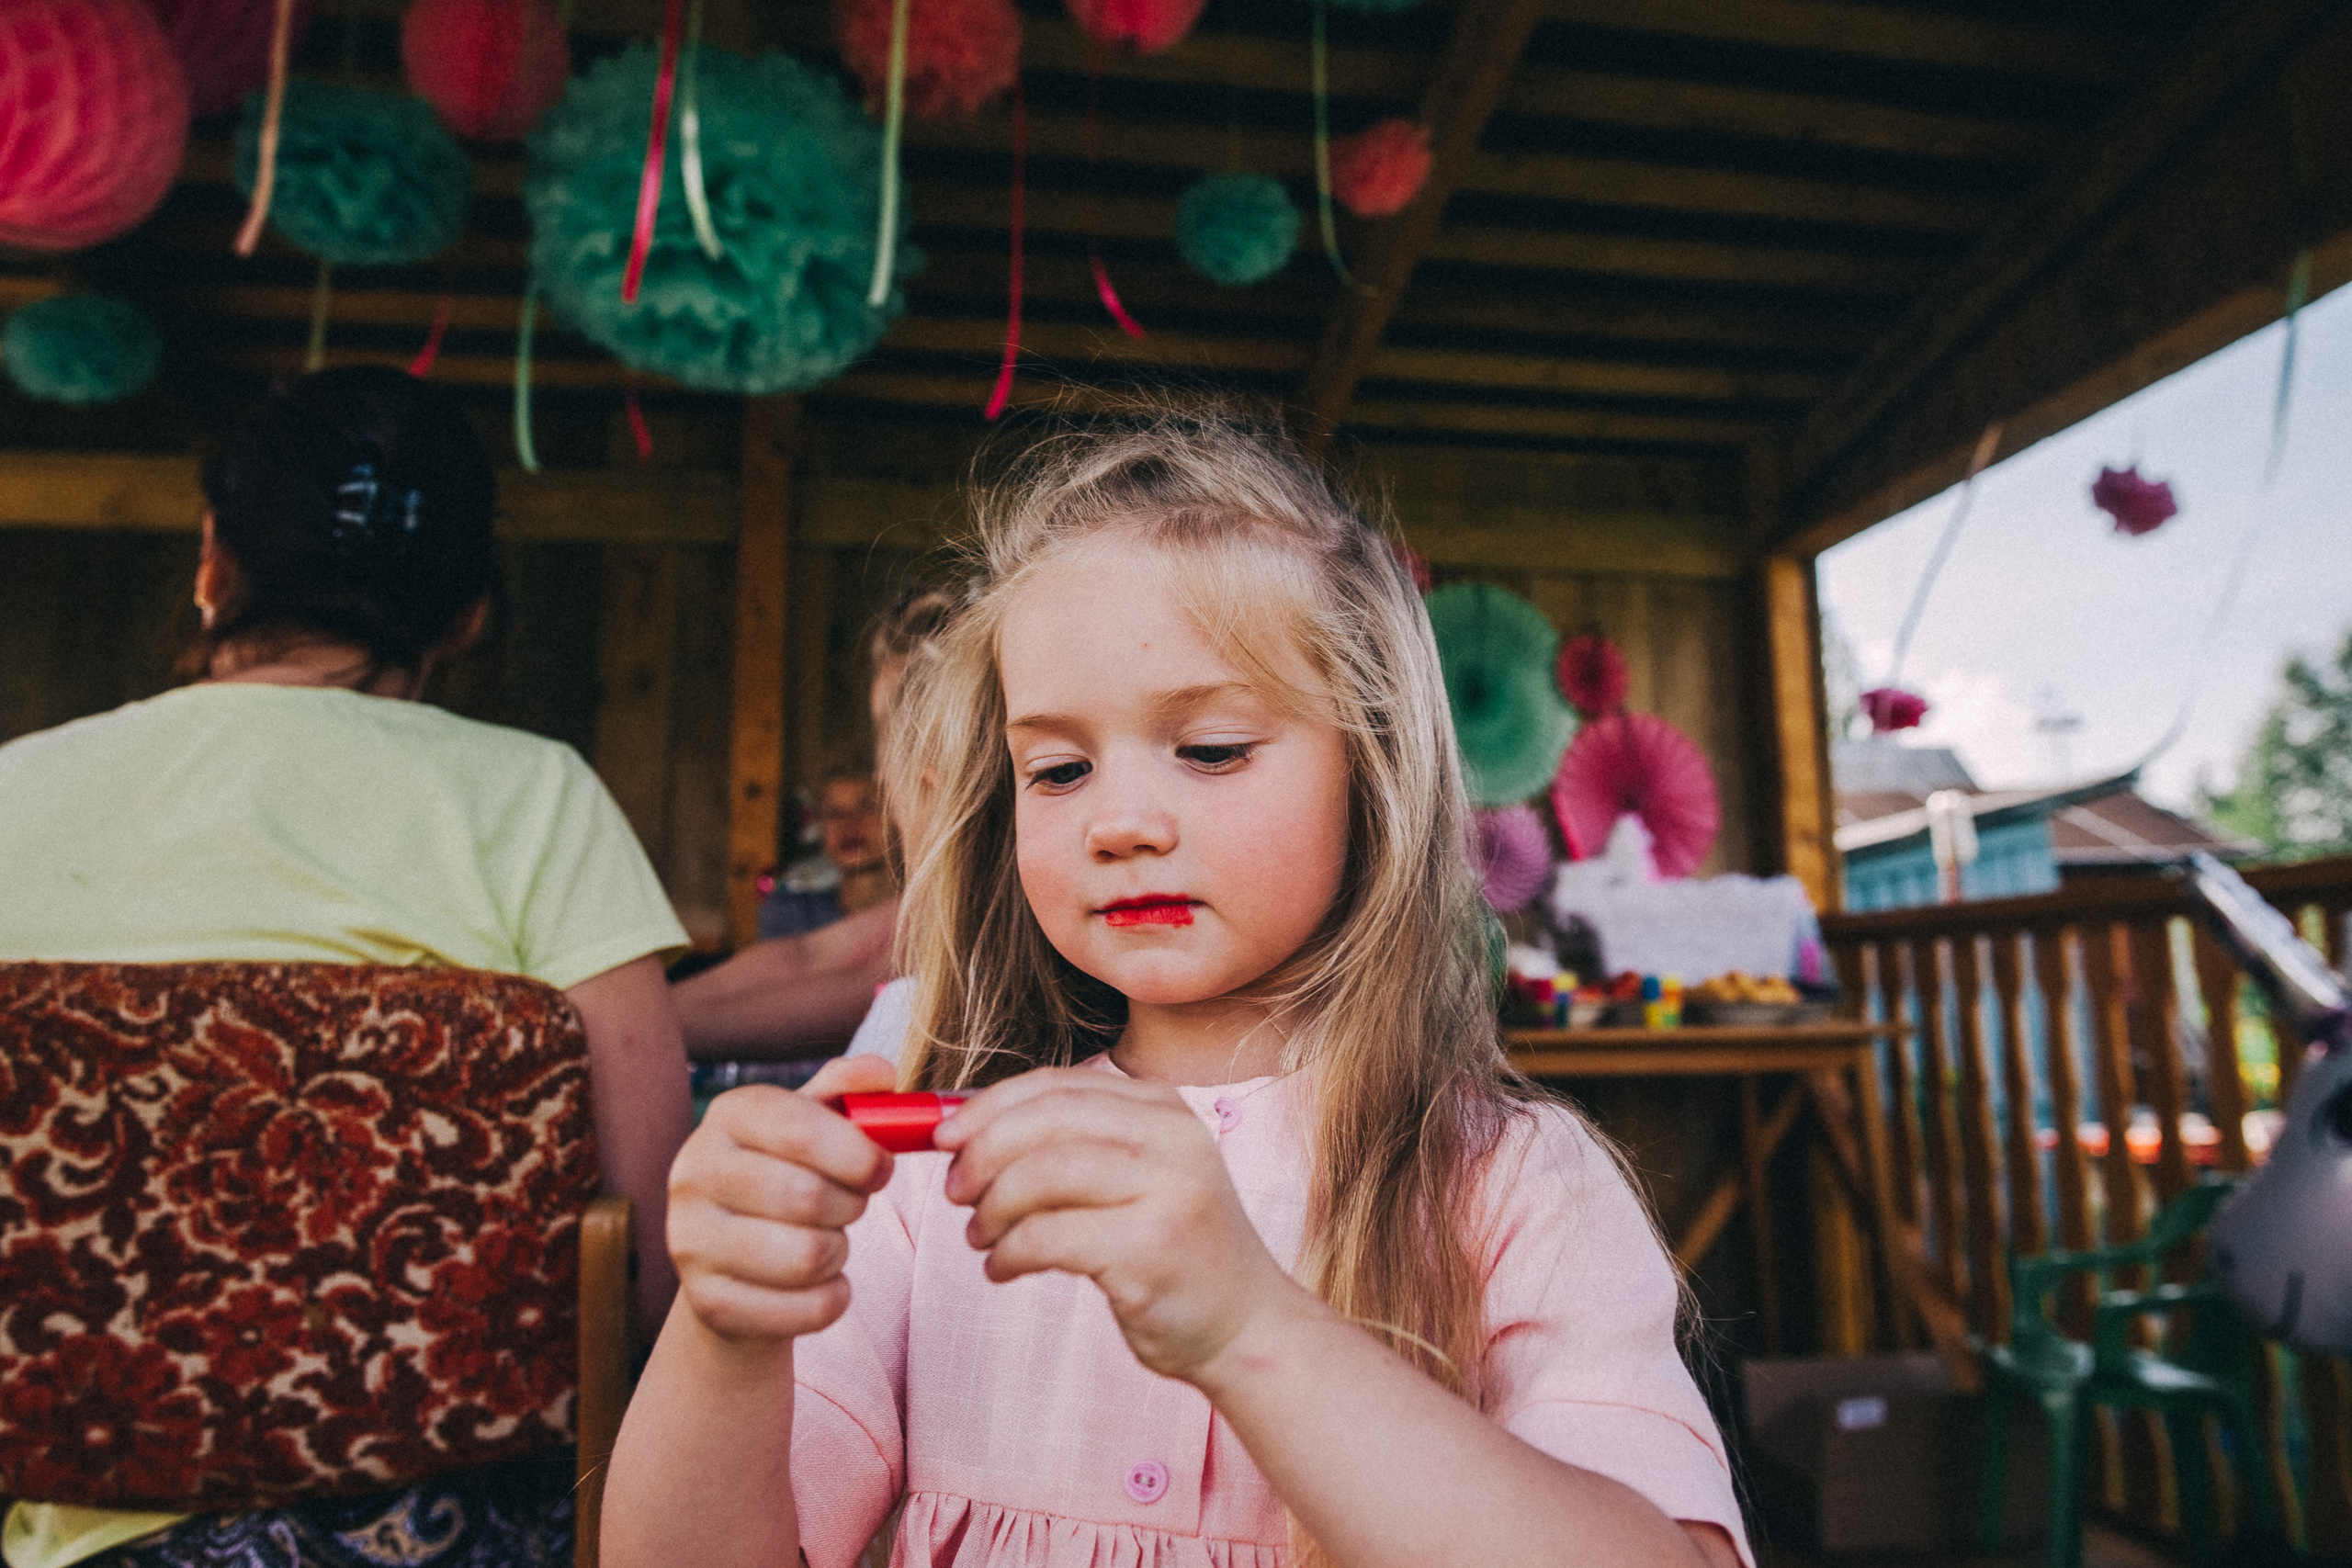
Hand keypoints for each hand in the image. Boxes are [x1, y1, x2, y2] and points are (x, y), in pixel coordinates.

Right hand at [665, 1054, 898, 1342]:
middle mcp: (693, 1173)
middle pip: (808, 1197)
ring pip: (808, 1257)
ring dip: (840, 1252)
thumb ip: (850, 1091)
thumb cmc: (788, 1173)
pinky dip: (832, 1299)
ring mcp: (690, 1242)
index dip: (859, 1153)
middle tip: (851, 1206)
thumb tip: (882, 1074)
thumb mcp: (815, 1121)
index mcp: (726, 1116)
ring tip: (828, 1241)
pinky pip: (806, 1310)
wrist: (734, 1259)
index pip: (801, 1130)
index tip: (883, 1168)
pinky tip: (820, 1283)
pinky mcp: (707, 1303)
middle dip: (852, 1205)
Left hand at [934, 1068, 1309, 1379]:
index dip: (987, 1106)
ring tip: (982, 1237)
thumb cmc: (1170, 1254)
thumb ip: (1070, 1145)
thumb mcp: (1132, 1178)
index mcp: (1162, 1108)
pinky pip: (1049, 1237)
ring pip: (1042, 1173)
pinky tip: (1004, 1269)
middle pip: (1044, 1120)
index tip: (942, 1137)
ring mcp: (1169, 1189)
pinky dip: (1009, 1252)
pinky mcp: (1153, 1248)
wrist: (1246, 1328)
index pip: (1055, 1085)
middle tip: (955, 1192)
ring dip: (993, 1208)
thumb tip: (963, 1130)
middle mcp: (1173, 1137)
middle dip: (982, 1154)